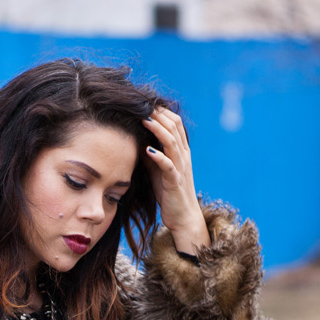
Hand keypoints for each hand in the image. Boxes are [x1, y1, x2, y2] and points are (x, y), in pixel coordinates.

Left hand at [143, 106, 210, 255]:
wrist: (183, 217)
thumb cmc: (169, 193)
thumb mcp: (158, 169)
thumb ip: (150, 154)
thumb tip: (136, 140)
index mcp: (181, 151)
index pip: (175, 123)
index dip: (161, 111)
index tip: (145, 103)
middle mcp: (183, 156)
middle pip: (174, 127)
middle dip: (158, 114)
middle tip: (141, 104)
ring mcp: (180, 168)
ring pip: (172, 142)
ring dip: (158, 129)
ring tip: (144, 119)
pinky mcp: (175, 182)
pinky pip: (169, 166)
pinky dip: (159, 156)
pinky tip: (148, 150)